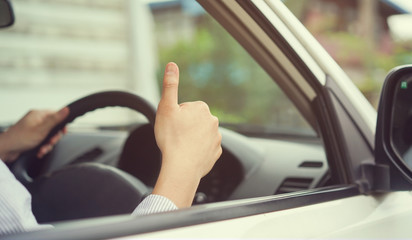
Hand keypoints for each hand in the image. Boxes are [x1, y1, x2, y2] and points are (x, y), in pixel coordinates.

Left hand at [0, 107, 69, 161]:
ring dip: (48, 145)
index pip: (56, 114)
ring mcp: (34, 129)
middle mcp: (36, 120)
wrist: (5, 150)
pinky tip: (39, 151)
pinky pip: (43, 141)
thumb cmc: (20, 139)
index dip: (61, 124)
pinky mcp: (32, 137)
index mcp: (38, 114)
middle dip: (53, 138)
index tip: (63, 132)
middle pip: (54, 127)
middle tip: (50, 142)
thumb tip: (66, 109)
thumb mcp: (41, 129)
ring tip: (42, 149)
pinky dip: (43, 147)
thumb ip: (55, 119)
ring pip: (49, 136)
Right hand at [153, 62, 221, 207]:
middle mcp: (213, 121)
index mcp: (201, 108)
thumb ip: (170, 85)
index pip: (186, 108)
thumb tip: (172, 65)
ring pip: (200, 135)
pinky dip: (198, 151)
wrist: (181, 167)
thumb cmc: (171, 137)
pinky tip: (189, 155)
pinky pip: (205, 148)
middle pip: (194, 121)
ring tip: (182, 147)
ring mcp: (216, 138)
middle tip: (175, 136)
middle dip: (185, 126)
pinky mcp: (216, 153)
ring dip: (192, 139)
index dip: (176, 117)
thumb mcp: (166, 107)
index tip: (172, 125)